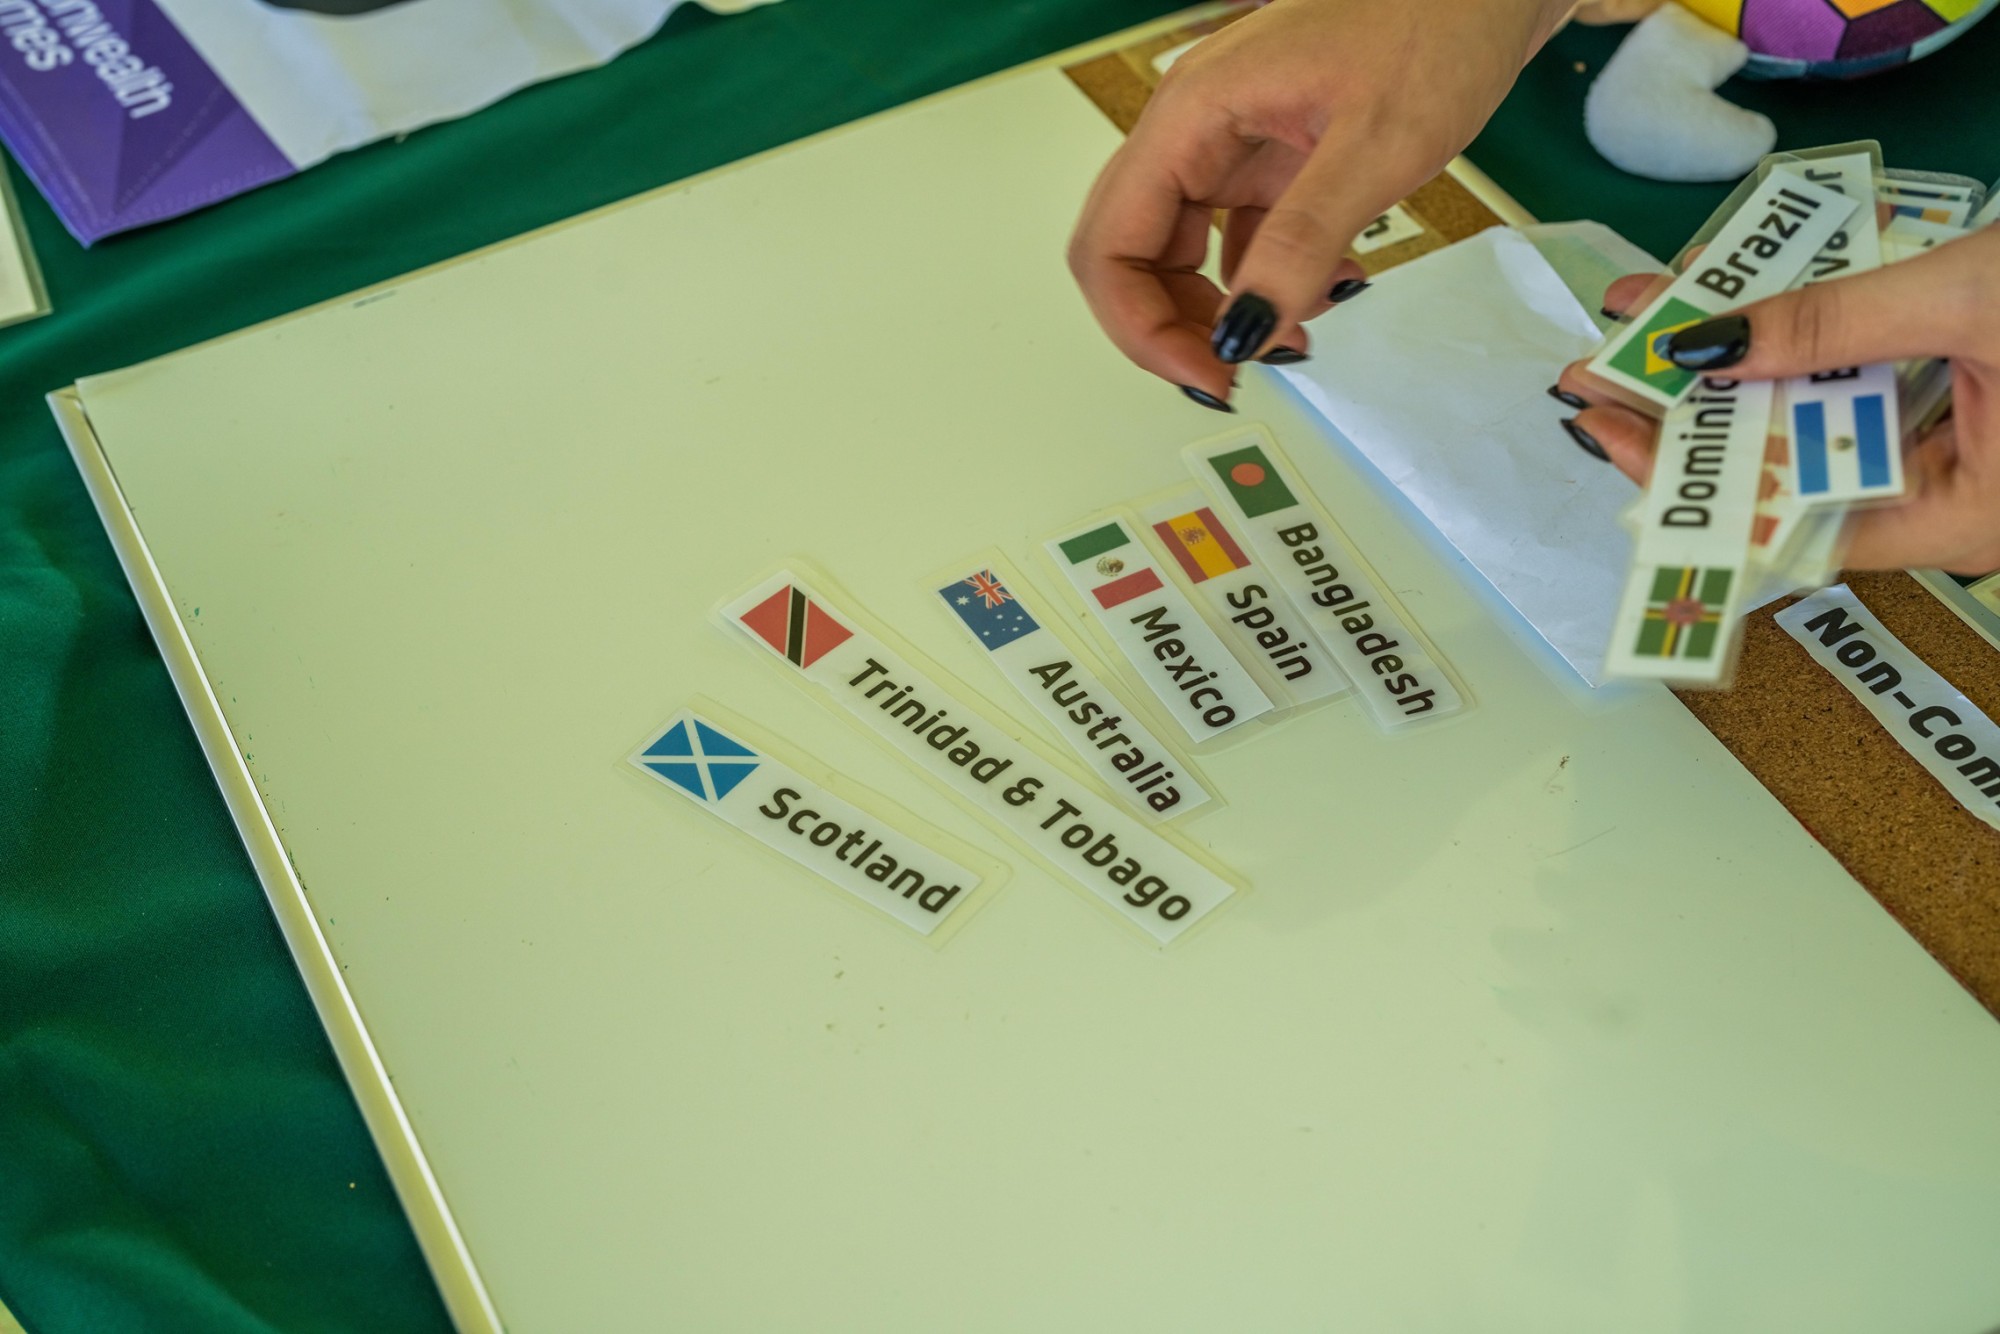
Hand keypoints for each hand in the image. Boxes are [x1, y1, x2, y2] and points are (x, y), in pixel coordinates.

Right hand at [1067, 0, 1571, 410]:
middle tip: (1235, 374)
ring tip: (1286, 341)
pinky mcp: (1271, 157)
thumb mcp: (1374, 146)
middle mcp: (1195, 129)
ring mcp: (1230, 143)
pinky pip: (1236, 239)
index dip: (1140, 325)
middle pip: (1130, 254)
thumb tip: (1245, 333)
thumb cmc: (1439, 21)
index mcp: (1193, 115)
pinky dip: (1263, 283)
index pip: (1111, 243)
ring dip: (1217, 312)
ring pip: (1179, 254)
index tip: (1207, 371)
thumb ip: (1301, 245)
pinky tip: (1317, 297)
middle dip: (1170, 327)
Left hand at [1556, 226, 1999, 574]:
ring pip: (1815, 404)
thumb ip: (1840, 324)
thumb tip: (1708, 347)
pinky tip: (1739, 283)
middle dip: (1690, 407)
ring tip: (1650, 312)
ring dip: (1737, 351)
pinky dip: (1803, 323)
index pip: (1782, 525)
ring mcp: (1957, 436)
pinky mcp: (1964, 379)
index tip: (1611, 431)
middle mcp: (1948, 492)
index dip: (1688, 484)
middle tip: (1604, 365)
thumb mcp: (1968, 302)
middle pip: (1785, 463)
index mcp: (1955, 518)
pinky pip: (1861, 362)